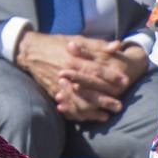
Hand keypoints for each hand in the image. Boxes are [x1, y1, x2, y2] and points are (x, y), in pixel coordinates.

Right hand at [14, 32, 130, 122]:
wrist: (31, 50)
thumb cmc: (58, 43)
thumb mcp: (78, 39)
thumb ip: (98, 45)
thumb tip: (118, 46)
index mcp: (74, 59)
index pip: (96, 69)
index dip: (111, 76)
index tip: (125, 82)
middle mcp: (67, 74)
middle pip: (89, 89)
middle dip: (105, 98)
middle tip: (119, 106)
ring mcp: (59, 84)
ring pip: (78, 101)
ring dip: (92, 110)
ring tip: (106, 116)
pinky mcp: (53, 91)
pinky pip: (66, 105)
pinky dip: (77, 113)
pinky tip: (87, 117)